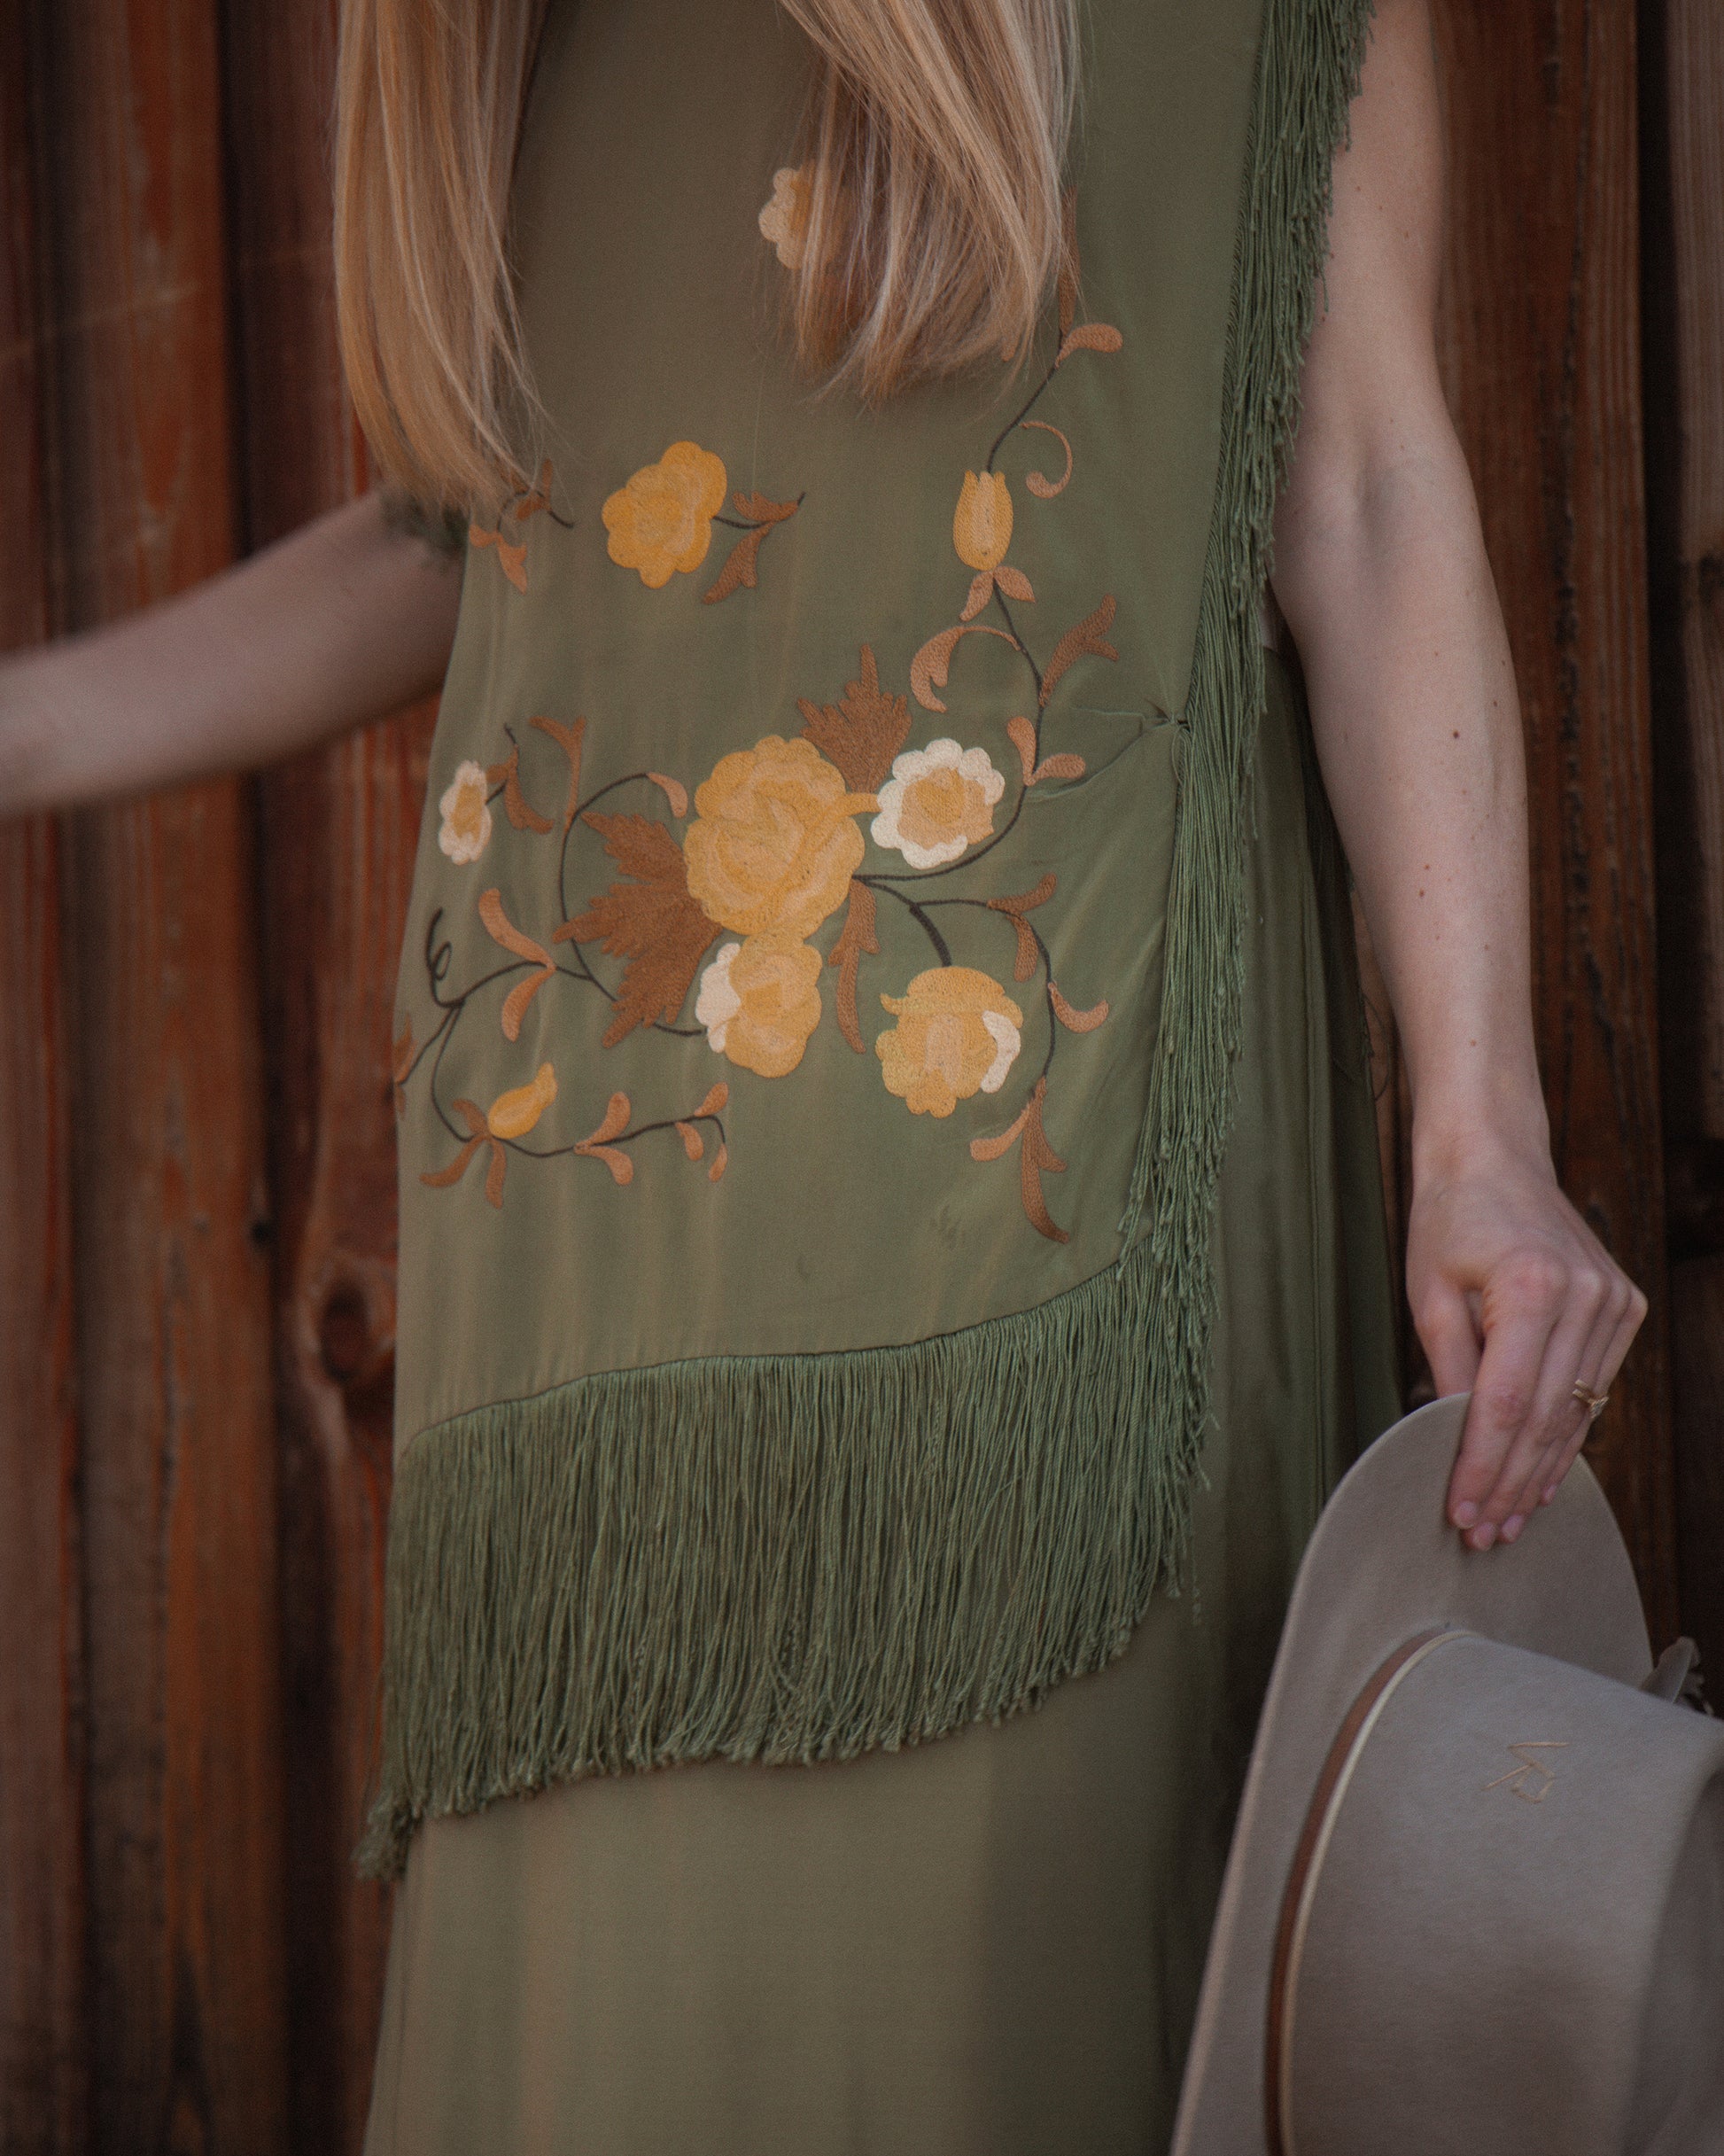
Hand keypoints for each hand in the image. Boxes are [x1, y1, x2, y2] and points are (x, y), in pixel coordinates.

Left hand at [1404, 1133, 1645, 1550]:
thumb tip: (1451, 1442)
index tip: (1460, 1512)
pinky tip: (1541, 1474)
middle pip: (1544, 1419)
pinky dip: (1565, 1434)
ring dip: (1540, 1471)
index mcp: (1533, 1287)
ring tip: (1509, 1519)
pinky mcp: (1623, 1307)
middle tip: (1483, 1533)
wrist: (1495, 1156)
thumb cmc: (1450, 1217)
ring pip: (1574, 1413)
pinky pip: (1591, 1390)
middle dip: (1510, 1484)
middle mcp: (1586, 1297)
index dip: (1481, 1467)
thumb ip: (1446, 1368)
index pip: (1505, 1404)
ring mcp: (1613, 1303)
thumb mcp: (1429, 1292)